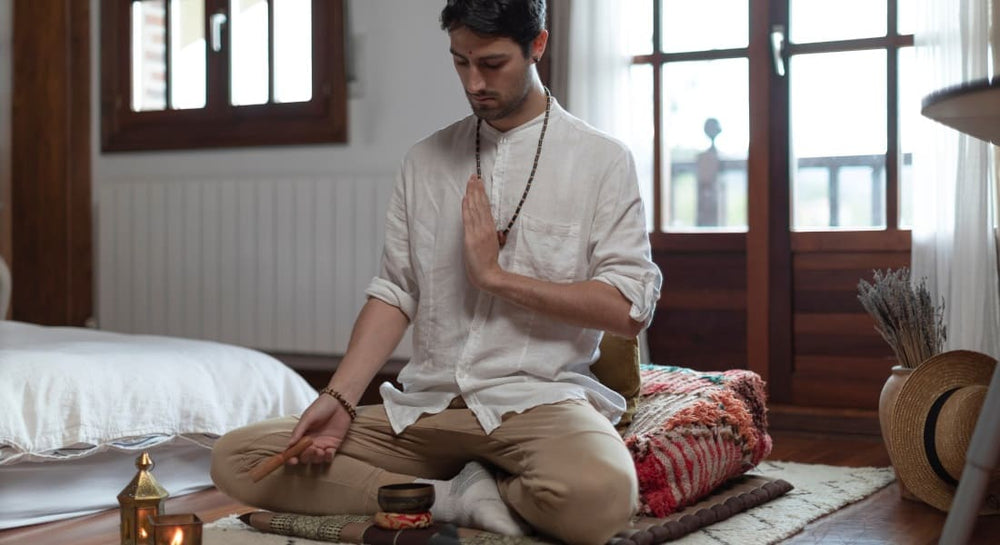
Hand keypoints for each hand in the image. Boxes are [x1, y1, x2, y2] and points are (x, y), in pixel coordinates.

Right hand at [285, 393, 352, 464]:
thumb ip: (299, 431)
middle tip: (311, 449)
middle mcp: (311, 442)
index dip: (291, 457)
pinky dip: (328, 457)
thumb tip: (289, 445)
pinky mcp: (333, 445)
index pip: (293, 450)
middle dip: (306, 456)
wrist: (339, 402)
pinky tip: (328, 451)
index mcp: (301, 435)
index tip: (293, 460)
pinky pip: (329, 457)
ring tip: (320, 451)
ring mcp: (322, 445)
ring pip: (316, 459)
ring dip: (316, 458)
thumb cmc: (322, 406)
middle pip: (305, 457)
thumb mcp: (308, 417)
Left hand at [462, 175, 502, 289]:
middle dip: (477, 189)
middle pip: (480, 204)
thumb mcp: (494, 244)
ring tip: (470, 182)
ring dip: (472, 194)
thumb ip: (493, 234)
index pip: (486, 207)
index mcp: (491, 229)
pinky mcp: (470, 237)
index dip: (482, 194)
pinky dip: (467, 207)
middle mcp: (485, 228)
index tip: (479, 182)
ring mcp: (477, 232)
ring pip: (475, 209)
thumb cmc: (490, 262)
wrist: (487, 274)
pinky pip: (469, 219)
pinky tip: (466, 198)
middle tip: (474, 176)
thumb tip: (494, 229)